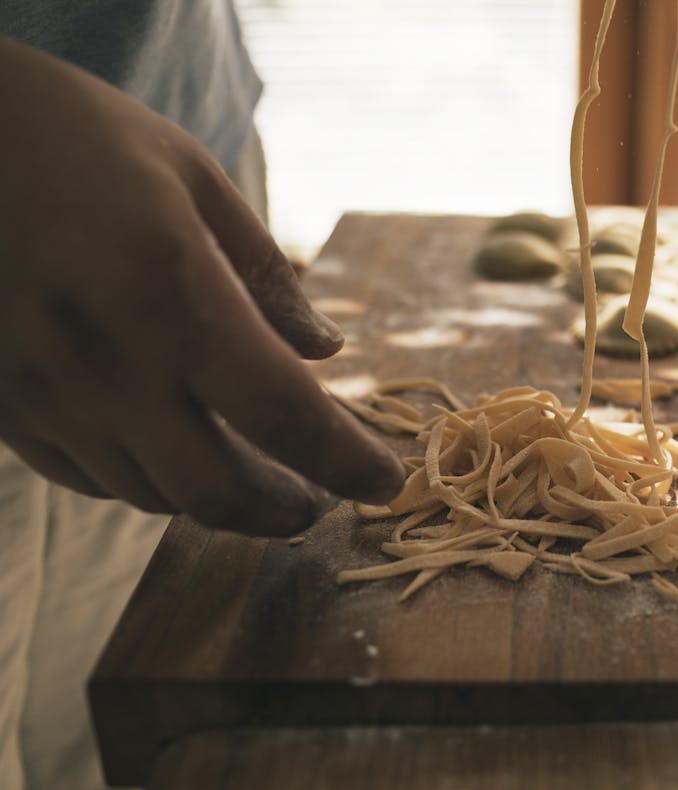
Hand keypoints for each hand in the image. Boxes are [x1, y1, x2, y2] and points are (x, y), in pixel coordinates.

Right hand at [0, 37, 404, 534]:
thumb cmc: (75, 136)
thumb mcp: (191, 177)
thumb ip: (267, 275)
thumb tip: (327, 349)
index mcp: (171, 296)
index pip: (284, 414)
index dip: (346, 461)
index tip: (385, 480)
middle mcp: (108, 364)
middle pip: (216, 489)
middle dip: (283, 510)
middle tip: (318, 502)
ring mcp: (45, 396)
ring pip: (152, 493)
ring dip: (220, 502)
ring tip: (260, 482)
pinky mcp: (2, 408)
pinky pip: (90, 478)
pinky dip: (150, 484)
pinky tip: (177, 457)